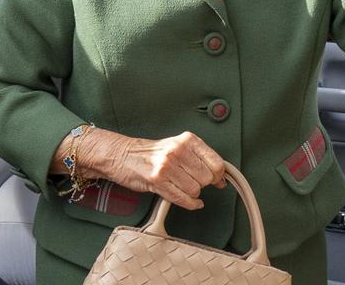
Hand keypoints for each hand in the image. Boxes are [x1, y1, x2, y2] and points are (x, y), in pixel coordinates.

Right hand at [80, 129, 225, 210]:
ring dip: (193, 194)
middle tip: (195, 182)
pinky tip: (191, 201)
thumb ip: (199, 158)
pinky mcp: (157, 181)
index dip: (218, 175)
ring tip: (183, 187)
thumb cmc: (152, 152)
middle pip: (207, 178)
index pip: (216, 162)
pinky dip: (190, 204)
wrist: (122, 154)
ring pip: (195, 190)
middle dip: (204, 184)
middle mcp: (178, 151)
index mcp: (187, 140)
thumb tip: (221, 178)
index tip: (217, 179)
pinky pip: (182, 199)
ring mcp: (167, 166)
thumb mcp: (178, 146)